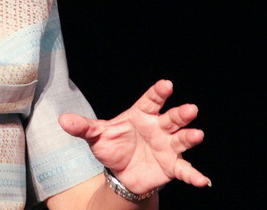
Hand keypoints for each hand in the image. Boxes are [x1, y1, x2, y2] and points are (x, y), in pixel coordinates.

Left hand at [58, 79, 210, 193]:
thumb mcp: (96, 136)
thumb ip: (82, 127)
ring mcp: (167, 146)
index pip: (151, 100)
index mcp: (141, 115)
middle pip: (172, 118)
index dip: (159, 92)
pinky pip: (184, 170)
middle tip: (191, 109)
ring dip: (190, 137)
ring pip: (181, 140)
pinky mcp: (171, 166)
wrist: (121, 173)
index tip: (166, 85)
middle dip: (181, 114)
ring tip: (197, 135)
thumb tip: (62, 120)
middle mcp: (158, 128)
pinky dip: (193, 175)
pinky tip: (203, 181)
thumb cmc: (112, 147)